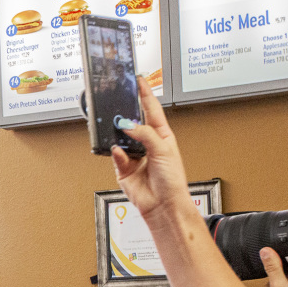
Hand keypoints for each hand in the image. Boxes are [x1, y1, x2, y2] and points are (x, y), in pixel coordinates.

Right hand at [109, 78, 193, 225]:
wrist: (164, 206)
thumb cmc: (173, 182)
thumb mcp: (163, 150)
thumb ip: (145, 134)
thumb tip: (129, 125)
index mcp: (161, 136)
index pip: (151, 109)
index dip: (144, 94)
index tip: (138, 80)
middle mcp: (147, 144)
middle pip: (133, 122)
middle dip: (126, 114)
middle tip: (119, 104)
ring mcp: (134, 156)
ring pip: (120, 138)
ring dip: (118, 135)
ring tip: (117, 130)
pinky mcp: (123, 169)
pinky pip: (115, 156)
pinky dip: (115, 153)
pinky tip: (117, 151)